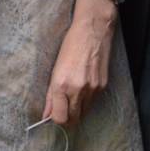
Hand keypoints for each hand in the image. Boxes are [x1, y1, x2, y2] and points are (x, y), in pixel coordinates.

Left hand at [41, 0, 117, 126]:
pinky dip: (86, 100)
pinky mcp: (103, 86)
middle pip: (73, 120)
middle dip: (66, 118)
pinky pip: (93, 102)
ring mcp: (92, 89)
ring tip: (73, 95)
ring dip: (77, 110)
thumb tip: (46, 114)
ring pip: (83, 113)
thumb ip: (51, 95)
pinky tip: (83, 86)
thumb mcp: (55, 69)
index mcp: (62, 85)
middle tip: (62, 109)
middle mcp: (78, 90)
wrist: (92, 30)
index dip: (55, 119)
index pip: (59, 118)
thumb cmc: (70, 45)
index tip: (53, 114)